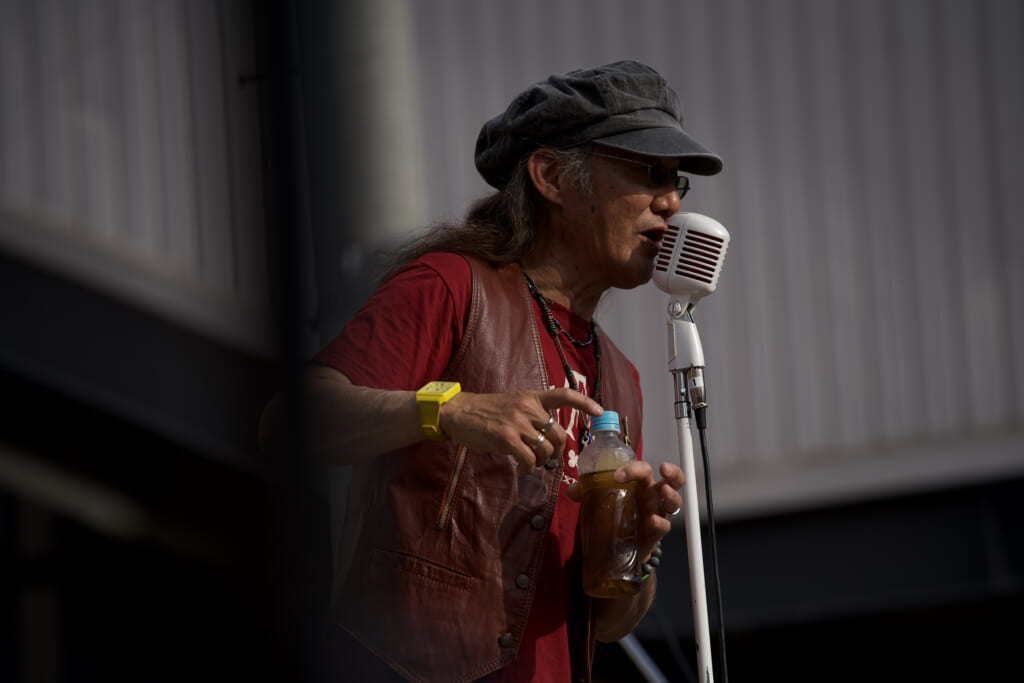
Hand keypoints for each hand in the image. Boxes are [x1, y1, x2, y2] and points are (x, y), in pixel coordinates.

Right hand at [439, 388, 602, 474]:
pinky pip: (528, 459)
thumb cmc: (485, 412)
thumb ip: (531, 415)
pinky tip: (521, 468)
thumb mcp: (512, 404)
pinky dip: (528, 468)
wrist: (458, 412)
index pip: (565, 395)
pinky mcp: (506, 437)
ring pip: (545, 450)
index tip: (601, 412)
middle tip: (550, 459)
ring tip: (530, 463)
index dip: (585, 403)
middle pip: (559, 434)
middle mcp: (527, 407)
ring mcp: (517, 422)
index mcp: (531, 397)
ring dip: (541, 462)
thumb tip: (548, 437)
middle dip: (558, 452)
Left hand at [568, 460, 684, 562]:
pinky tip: (653, 520)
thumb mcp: (600, 500)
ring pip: (674, 501)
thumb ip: (587, 492)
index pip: (644, 469)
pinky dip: (660, 522)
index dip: (633, 468)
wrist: (617, 546)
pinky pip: (664, 526)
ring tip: (664, 491)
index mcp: (640, 484)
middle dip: (673, 472)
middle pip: (672, 479)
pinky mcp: (655, 533)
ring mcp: (657, 513)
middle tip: (663, 467)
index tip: (618, 475)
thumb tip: (572, 490)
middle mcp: (652, 496)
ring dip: (672, 495)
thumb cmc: (615, 513)